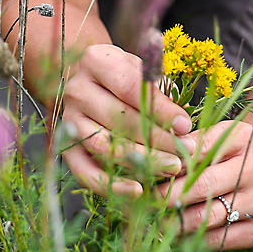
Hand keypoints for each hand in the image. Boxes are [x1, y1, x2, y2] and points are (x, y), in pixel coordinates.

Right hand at [56, 43, 195, 197]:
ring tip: (171, 168)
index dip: (160, 109)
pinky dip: (111, 184)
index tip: (185, 125)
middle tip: (186, 153)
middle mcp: (77, 90)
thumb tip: (183, 123)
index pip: (131, 87)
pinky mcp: (66, 147)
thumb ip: (159, 89)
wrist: (85, 79)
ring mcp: (69, 120)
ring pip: (105, 146)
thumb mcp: (141, 68)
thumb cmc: (124, 74)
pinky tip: (138, 190)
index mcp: (97, 61)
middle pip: (119, 119)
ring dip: (140, 161)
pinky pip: (85, 172)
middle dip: (157, 139)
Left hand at [155, 114, 252, 250]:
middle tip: (148, 207)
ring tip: (157, 223)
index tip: (147, 182)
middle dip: (170, 200)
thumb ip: (186, 145)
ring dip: (178, 224)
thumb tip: (156, 159)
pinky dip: (197, 242)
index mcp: (241, 139)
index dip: (170, 171)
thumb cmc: (225, 151)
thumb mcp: (210, 136)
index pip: (198, 155)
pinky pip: (222, 240)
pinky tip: (180, 237)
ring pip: (209, 218)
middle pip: (203, 188)